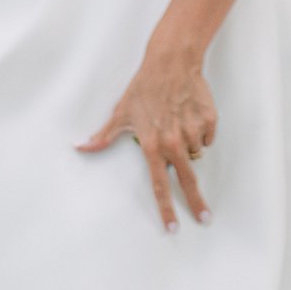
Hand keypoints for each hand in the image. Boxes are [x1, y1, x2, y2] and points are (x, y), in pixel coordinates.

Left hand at [77, 35, 216, 231]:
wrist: (172, 62)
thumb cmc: (144, 87)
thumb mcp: (120, 113)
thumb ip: (103, 136)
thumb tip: (81, 147)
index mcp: (152, 145)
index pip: (159, 185)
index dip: (165, 208)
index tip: (172, 227)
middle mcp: (173, 142)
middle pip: (187, 181)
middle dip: (197, 202)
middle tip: (205, 217)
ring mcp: (192, 131)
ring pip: (196, 153)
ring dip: (189, 146)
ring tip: (178, 123)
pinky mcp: (209, 121)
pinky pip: (207, 137)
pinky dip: (201, 131)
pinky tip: (190, 115)